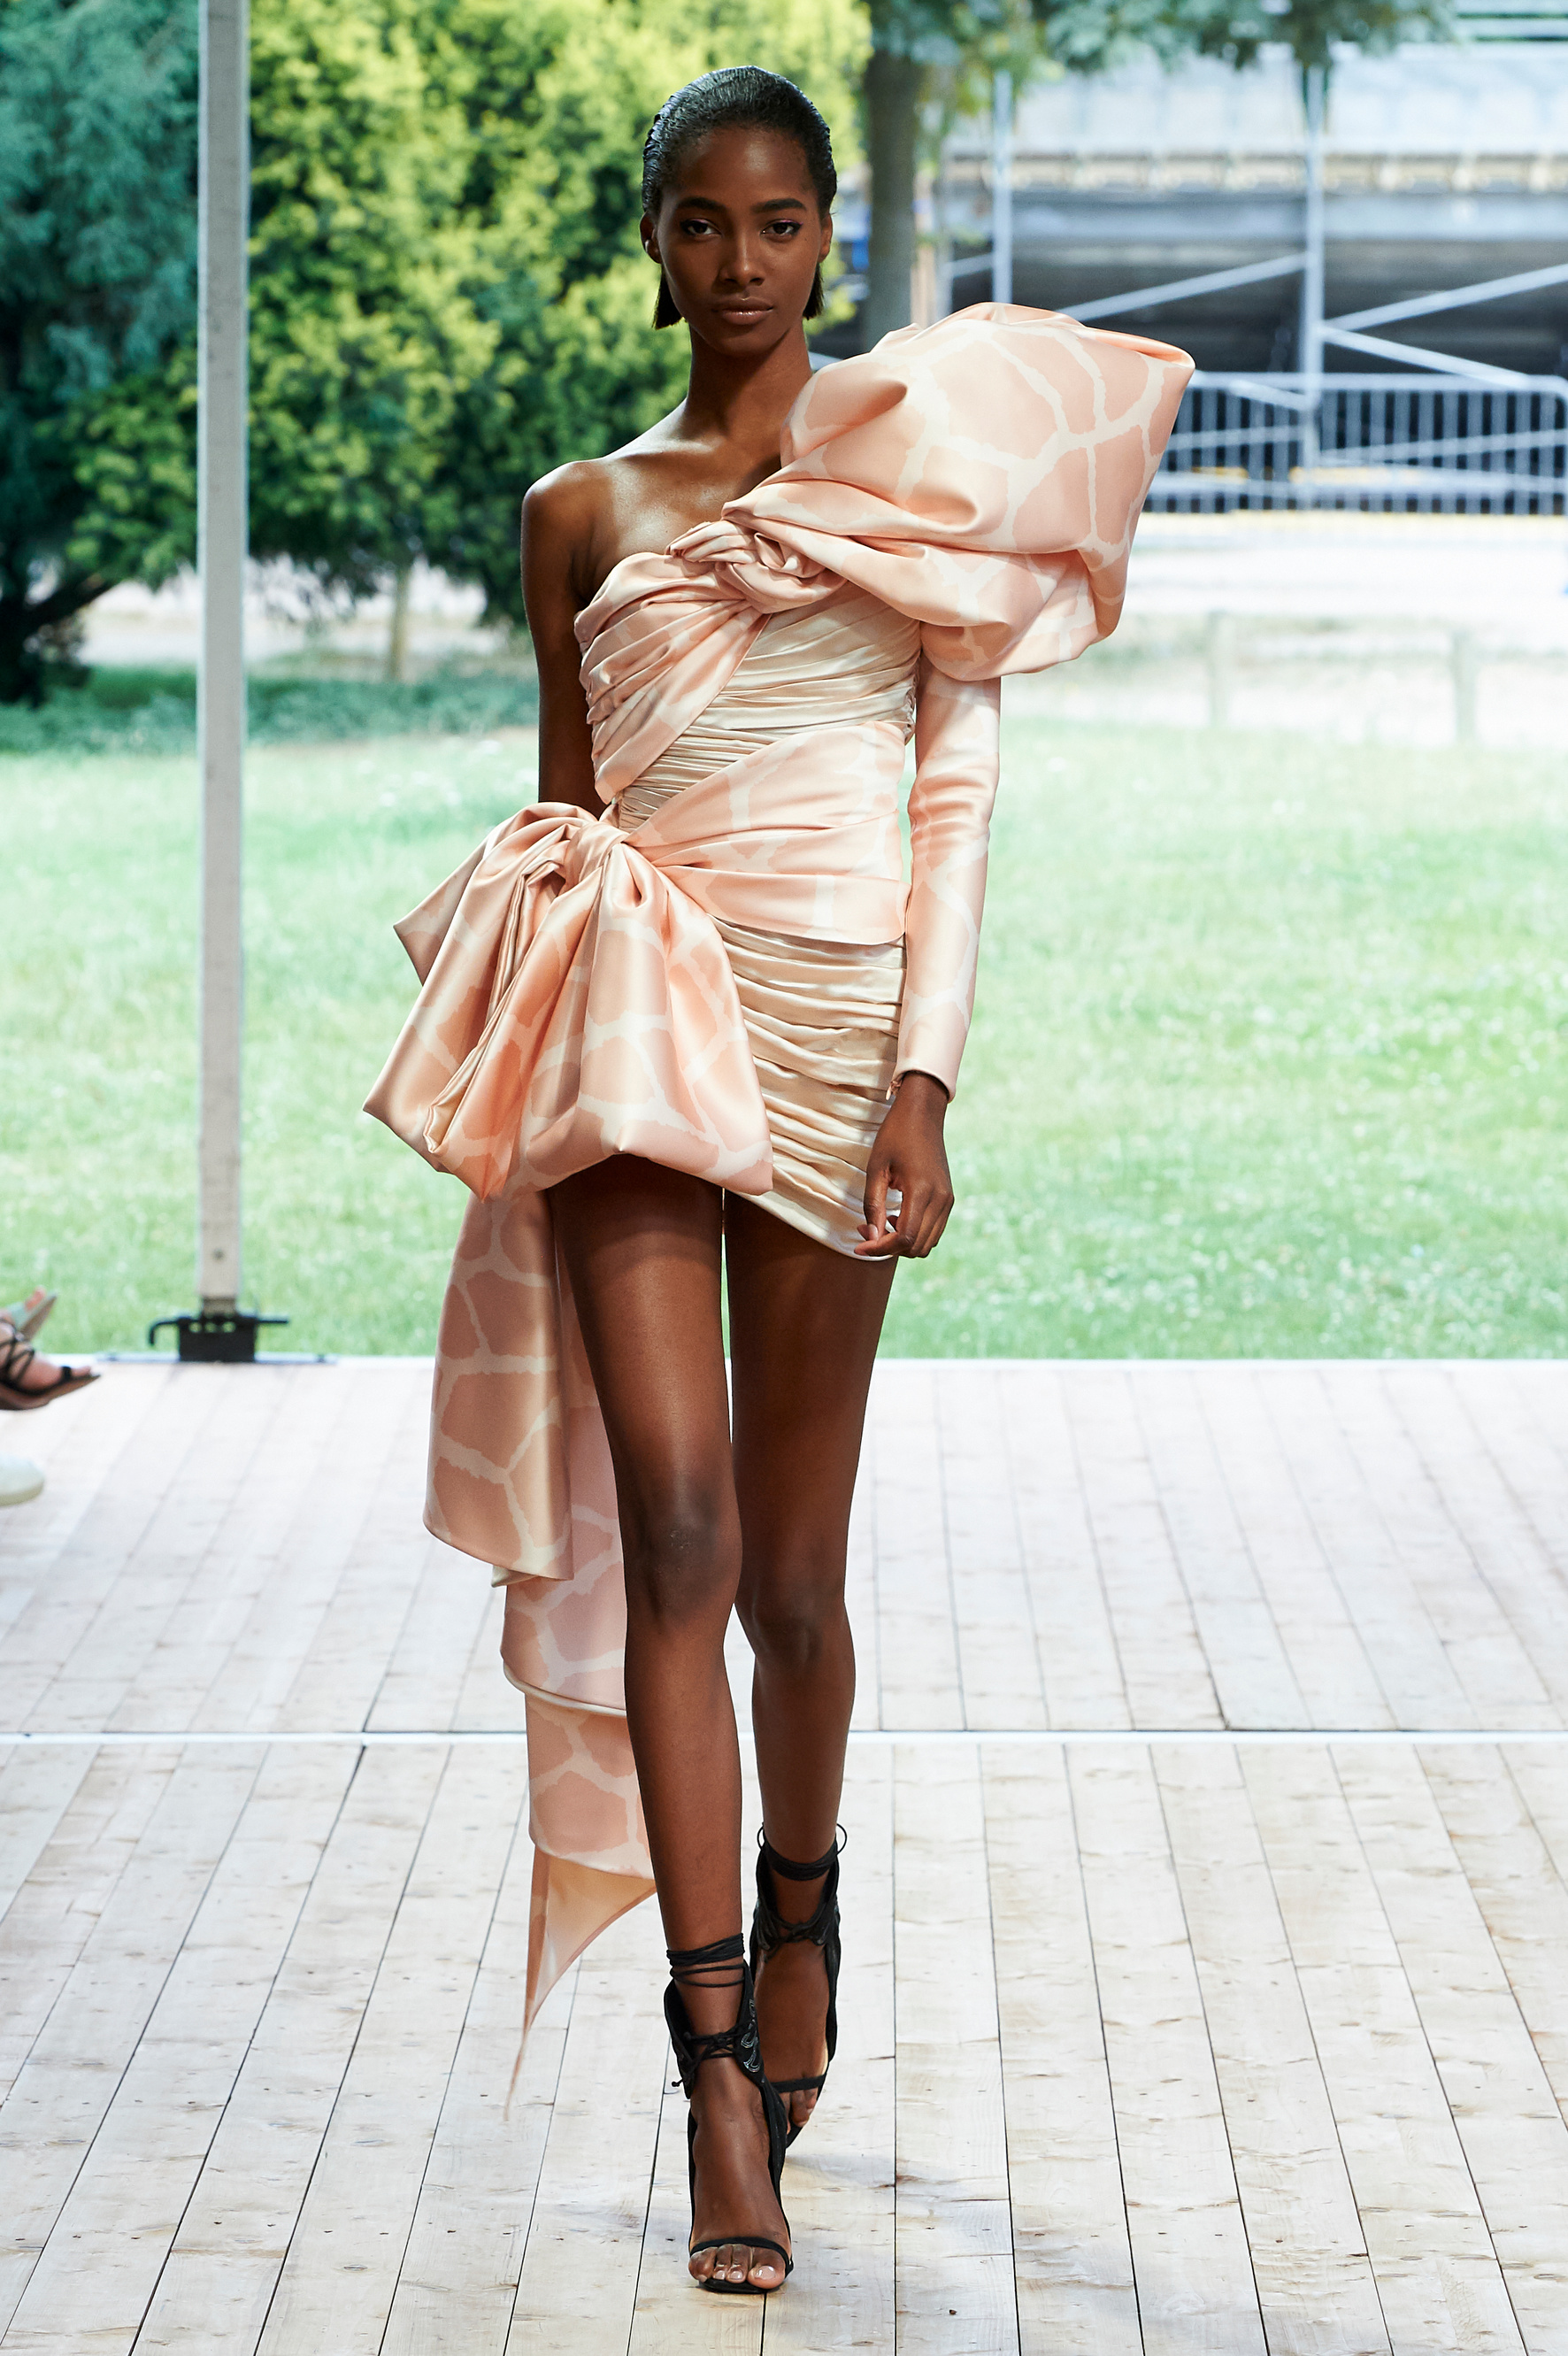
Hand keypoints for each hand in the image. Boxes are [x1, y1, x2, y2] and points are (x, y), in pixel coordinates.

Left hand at [856, 1071, 953, 1257]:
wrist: (923, 1114)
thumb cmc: (895, 1136)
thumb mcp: (876, 1169)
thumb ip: (873, 1206)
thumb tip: (871, 1238)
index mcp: (921, 1191)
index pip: (904, 1239)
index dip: (880, 1249)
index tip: (860, 1247)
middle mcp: (940, 1199)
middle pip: (917, 1247)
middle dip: (889, 1247)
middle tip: (866, 1231)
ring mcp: (948, 1200)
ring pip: (927, 1244)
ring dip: (903, 1244)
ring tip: (882, 1224)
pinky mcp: (948, 1198)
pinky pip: (933, 1231)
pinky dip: (915, 1235)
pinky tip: (897, 1218)